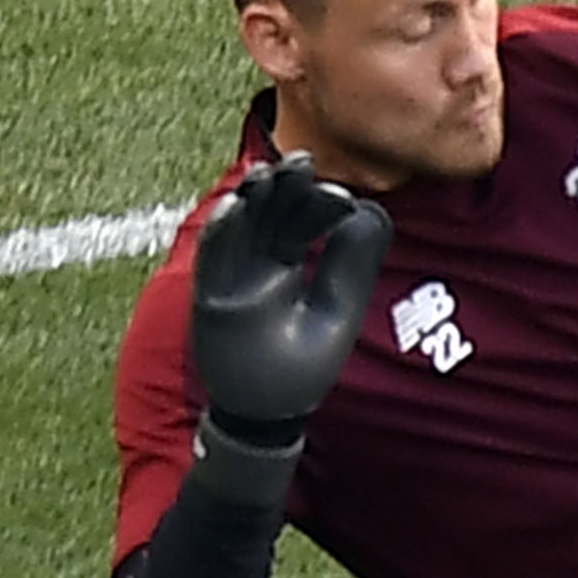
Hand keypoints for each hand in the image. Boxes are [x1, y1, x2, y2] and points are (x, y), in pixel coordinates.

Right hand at [190, 152, 393, 430]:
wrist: (262, 415)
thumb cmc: (300, 368)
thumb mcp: (337, 313)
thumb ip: (351, 265)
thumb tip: (367, 208)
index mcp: (289, 264)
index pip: (302, 221)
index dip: (319, 202)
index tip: (339, 195)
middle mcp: (258, 264)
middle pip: (269, 213)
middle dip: (284, 186)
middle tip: (301, 162)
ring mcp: (232, 276)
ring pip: (239, 225)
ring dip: (251, 197)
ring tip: (267, 174)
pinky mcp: (209, 295)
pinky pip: (213, 258)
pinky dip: (221, 232)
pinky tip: (234, 207)